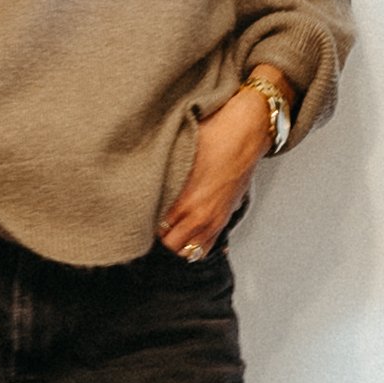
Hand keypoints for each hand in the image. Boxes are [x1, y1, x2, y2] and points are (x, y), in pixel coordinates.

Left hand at [158, 78, 279, 260]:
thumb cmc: (213, 136)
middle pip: (169, 244)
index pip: (155, 229)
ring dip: (175, 242)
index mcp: (185, 201)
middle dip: (158, 235)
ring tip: (167, 229)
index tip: (137, 215)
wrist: (246, 132)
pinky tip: (185, 233)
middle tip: (149, 222)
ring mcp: (213, 220)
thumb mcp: (177, 154)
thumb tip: (141, 183)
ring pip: (186, 251)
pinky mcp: (223, 219)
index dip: (143, 223)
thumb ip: (159, 175)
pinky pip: (204, 248)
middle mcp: (200, 216)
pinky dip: (193, 245)